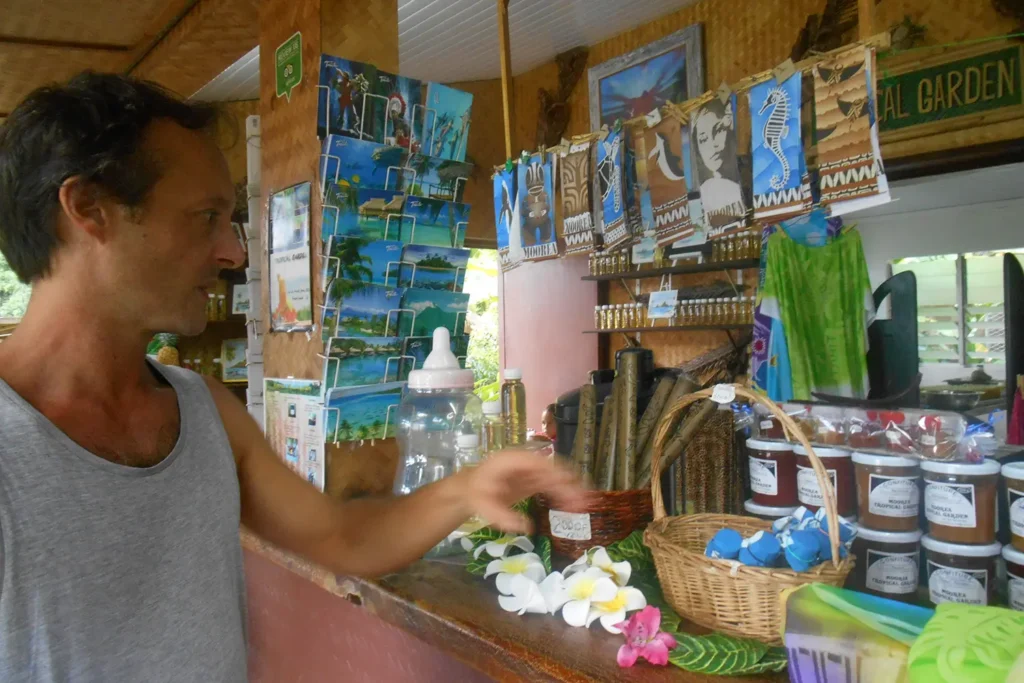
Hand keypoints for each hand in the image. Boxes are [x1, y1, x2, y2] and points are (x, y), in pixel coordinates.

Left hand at [461, 449, 584, 534]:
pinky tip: (573, 505)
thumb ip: (503, 516)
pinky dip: (563, 493)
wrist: (470, 489)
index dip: (555, 473)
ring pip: (556, 476)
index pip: (538, 463)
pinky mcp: (534, 479)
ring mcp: (531, 470)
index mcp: (513, 461)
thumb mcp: (485, 507)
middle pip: (552, 469)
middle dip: (569, 483)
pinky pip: (553, 484)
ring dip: (570, 489)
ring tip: (583, 505)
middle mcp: (525, 462)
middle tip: (583, 501)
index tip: (570, 484)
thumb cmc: (476, 495)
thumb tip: (527, 527)